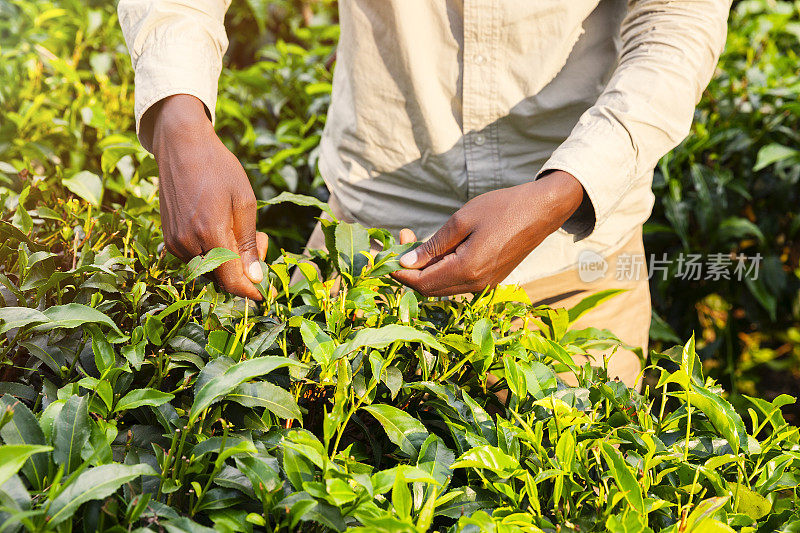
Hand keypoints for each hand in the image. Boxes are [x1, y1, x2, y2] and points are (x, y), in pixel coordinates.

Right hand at [151, 94, 267, 299]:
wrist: (181, 145)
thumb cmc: (219, 168)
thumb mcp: (245, 202)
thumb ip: (249, 243)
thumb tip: (256, 278)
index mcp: (209, 233)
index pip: (231, 280)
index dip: (250, 291)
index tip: (264, 293)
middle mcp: (187, 243)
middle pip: (221, 278)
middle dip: (244, 269)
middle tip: (262, 240)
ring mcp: (174, 242)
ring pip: (209, 269)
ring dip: (229, 259)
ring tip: (240, 228)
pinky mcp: (168, 238)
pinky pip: (196, 258)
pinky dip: (213, 252)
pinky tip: (222, 228)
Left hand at [391, 171, 584, 295]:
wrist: (542, 210)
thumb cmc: (502, 208)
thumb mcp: (462, 220)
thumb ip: (433, 245)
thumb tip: (407, 262)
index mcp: (468, 271)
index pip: (422, 283)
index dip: (400, 272)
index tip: (388, 252)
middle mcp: (477, 285)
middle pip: (430, 289)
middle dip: (410, 269)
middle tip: (403, 238)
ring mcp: (485, 285)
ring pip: (443, 287)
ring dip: (425, 269)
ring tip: (417, 240)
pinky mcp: (490, 279)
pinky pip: (457, 281)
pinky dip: (441, 269)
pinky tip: (438, 248)